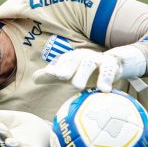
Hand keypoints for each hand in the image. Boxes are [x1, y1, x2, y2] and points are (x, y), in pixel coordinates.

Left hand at [32, 46, 147, 91]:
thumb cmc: (86, 71)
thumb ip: (52, 76)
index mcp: (72, 58)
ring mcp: (98, 59)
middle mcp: (84, 56)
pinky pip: (109, 71)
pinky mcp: (112, 65)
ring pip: (89, 64)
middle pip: (74, 59)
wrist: (113, 64)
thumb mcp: (70, 73)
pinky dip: (106, 79)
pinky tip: (104, 90)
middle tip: (61, 78)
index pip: (61, 61)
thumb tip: (33, 78)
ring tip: (77, 87)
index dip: (55, 67)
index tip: (49, 74)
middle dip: (67, 67)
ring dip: (83, 73)